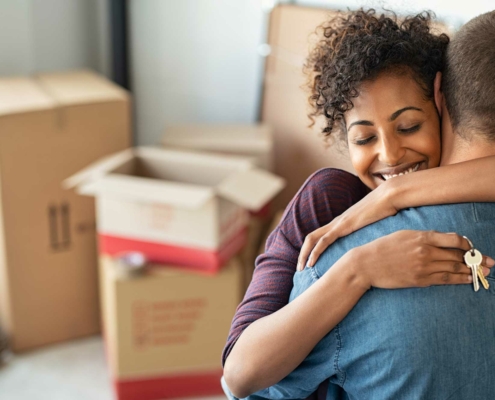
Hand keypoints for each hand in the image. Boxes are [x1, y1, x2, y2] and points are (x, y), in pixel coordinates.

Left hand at [298, 183, 397, 270]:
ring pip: (313, 239)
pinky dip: (315, 251)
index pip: (320, 236)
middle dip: (302, 253)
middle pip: (311, 237)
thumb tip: (377, 245)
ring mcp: (339, 223)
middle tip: (299, 269)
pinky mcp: (343, 226)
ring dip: (304, 254)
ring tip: (301, 269)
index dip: (312, 249)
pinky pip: (324, 240)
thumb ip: (371, 233)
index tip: (309, 263)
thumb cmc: (387, 209)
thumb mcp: (376, 225)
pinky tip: (311, 263)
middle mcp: (336, 222)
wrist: (390, 196)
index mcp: (342, 222)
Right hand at [347, 230, 494, 289]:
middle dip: (476, 259)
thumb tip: (443, 240)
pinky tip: (468, 279)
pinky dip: (459, 279)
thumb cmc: (383, 247)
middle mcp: (426, 251)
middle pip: (458, 255)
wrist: (366, 264)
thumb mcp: (403, 234)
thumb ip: (423, 236)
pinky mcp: (420, 280)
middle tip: (489, 262)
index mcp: (422, 237)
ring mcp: (423, 267)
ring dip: (471, 270)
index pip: (454, 240)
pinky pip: (444, 280)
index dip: (467, 244)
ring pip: (454, 268)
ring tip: (483, 272)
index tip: (472, 248)